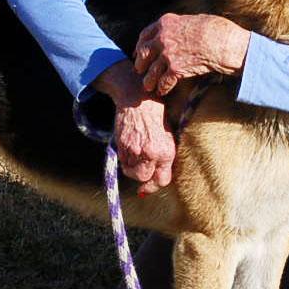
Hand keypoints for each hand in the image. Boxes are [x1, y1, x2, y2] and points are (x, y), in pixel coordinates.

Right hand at [92, 61, 174, 193]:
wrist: (138, 100)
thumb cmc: (156, 117)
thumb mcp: (166, 138)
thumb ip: (163, 160)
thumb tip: (155, 182)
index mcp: (166, 152)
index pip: (161, 180)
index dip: (154, 186)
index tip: (148, 188)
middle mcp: (151, 154)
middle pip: (143, 178)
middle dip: (142, 176)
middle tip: (142, 167)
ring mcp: (135, 150)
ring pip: (131, 172)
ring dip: (132, 167)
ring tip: (137, 153)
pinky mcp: (122, 146)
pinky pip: (122, 162)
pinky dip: (125, 159)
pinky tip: (130, 148)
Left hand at [134, 13, 250, 95]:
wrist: (223, 43)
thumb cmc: (215, 30)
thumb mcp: (193, 20)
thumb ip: (180, 26)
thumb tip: (180, 30)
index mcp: (165, 23)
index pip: (145, 35)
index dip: (140, 45)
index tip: (139, 52)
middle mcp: (162, 37)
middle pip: (144, 53)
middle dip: (140, 63)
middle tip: (139, 70)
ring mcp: (167, 54)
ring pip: (151, 71)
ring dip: (148, 80)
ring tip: (148, 86)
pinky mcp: (174, 69)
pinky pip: (164, 82)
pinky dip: (162, 88)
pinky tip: (162, 92)